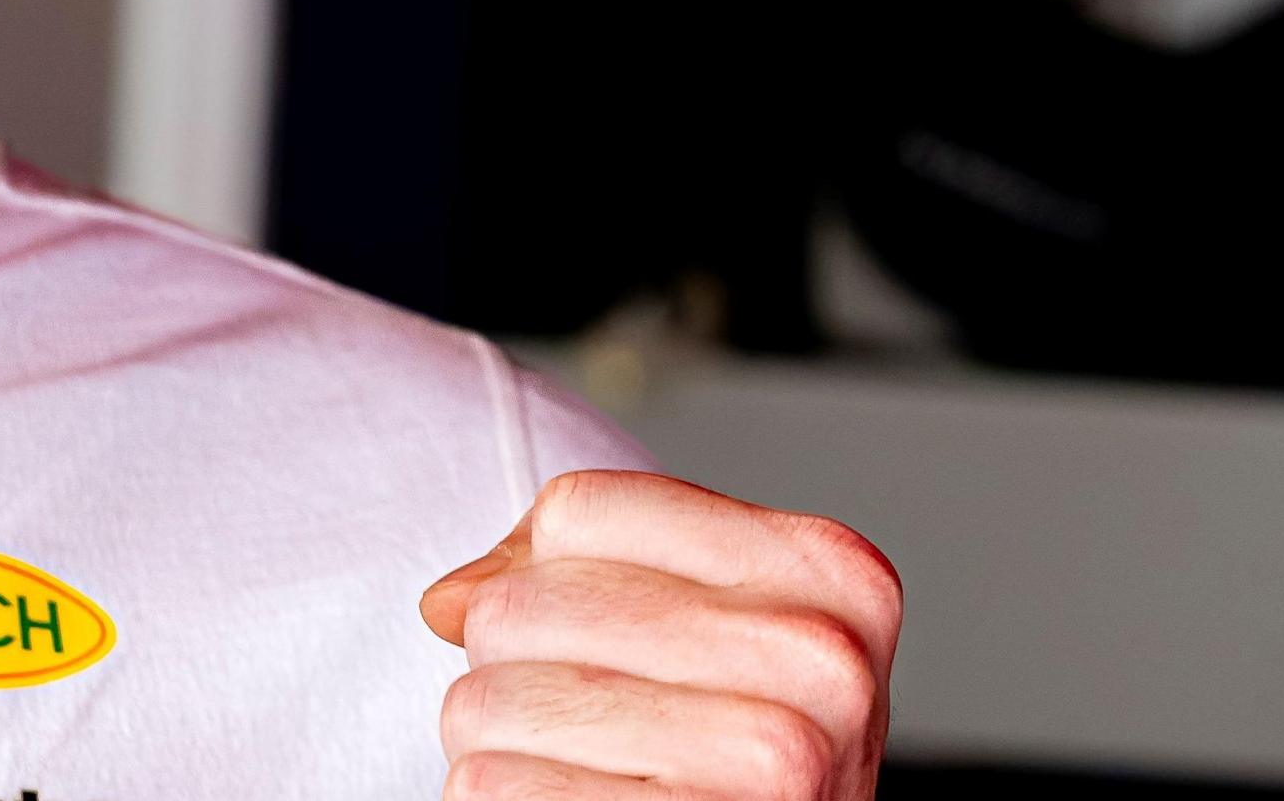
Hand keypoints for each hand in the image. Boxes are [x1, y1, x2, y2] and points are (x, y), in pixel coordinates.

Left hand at [419, 470, 896, 799]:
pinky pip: (492, 785)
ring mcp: (769, 760)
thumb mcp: (718, 645)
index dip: (548, 580)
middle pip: (519, 605)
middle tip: (593, 732)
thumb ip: (584, 576)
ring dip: (504, 748)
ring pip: (487, 699)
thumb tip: (448, 600)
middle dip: (515, 670)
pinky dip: (505, 800)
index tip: (615, 649)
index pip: (578, 511)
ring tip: (590, 777)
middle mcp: (820, 661)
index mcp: (835, 576)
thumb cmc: (743, 770)